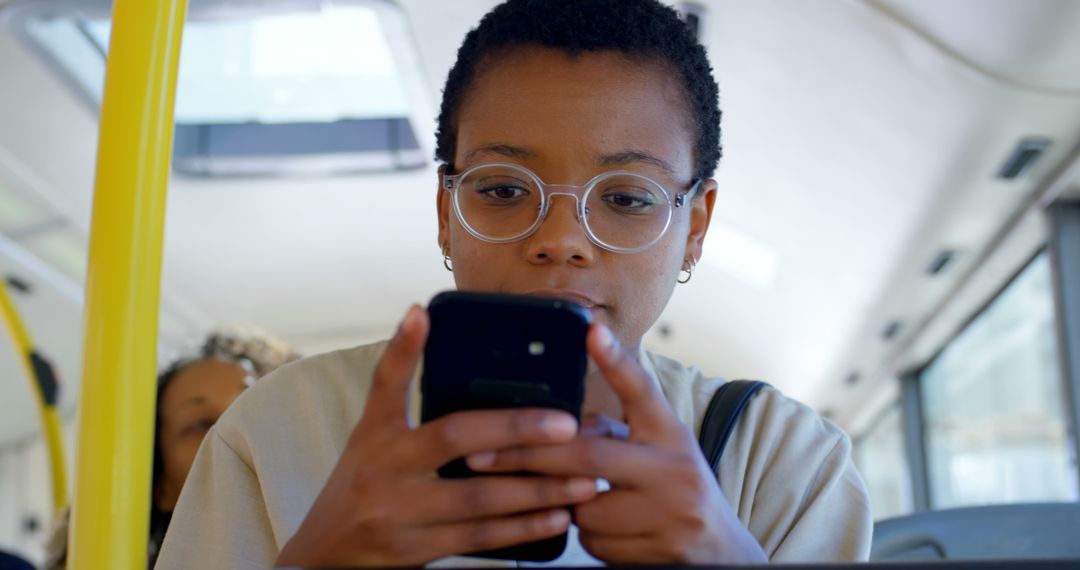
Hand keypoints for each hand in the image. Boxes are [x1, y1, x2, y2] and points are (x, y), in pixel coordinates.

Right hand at [276, 306, 598, 567]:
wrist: (326, 557)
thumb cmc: (365, 486)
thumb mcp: (374, 442)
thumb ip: (411, 407)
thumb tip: (455, 354)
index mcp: (375, 434)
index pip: (385, 383)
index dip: (403, 347)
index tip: (422, 312)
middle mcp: (384, 468)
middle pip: (454, 437)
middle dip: (516, 428)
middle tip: (568, 424)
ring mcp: (399, 513)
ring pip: (478, 496)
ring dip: (536, 488)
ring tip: (584, 479)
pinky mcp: (416, 551)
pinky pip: (480, 538)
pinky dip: (523, 529)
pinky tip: (558, 517)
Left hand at [467, 324, 767, 563]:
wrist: (719, 551)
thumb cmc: (674, 488)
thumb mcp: (656, 450)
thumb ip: (613, 433)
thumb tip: (552, 420)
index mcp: (671, 434)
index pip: (643, 390)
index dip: (615, 359)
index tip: (589, 329)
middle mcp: (674, 468)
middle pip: (589, 455)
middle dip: (529, 455)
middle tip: (482, 455)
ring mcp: (668, 513)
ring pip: (583, 506)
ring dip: (562, 503)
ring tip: (572, 497)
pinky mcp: (656, 552)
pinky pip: (593, 542)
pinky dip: (584, 535)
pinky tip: (605, 530)